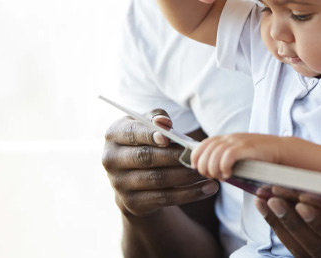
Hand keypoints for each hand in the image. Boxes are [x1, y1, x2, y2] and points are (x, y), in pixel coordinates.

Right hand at [102, 109, 218, 216]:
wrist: (134, 177)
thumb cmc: (146, 141)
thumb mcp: (148, 126)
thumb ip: (157, 118)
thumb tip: (164, 123)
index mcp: (114, 135)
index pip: (132, 133)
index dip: (150, 135)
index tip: (169, 138)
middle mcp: (112, 159)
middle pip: (146, 158)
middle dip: (175, 157)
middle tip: (199, 156)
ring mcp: (119, 184)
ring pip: (158, 179)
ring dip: (186, 176)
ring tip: (208, 172)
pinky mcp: (133, 203)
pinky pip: (164, 198)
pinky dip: (189, 194)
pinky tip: (208, 188)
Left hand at [191, 133, 283, 179]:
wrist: (281, 150)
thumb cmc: (261, 157)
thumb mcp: (240, 154)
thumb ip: (226, 158)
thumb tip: (211, 171)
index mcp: (227, 138)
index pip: (203, 144)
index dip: (196, 156)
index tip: (197, 168)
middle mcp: (230, 138)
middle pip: (206, 151)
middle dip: (204, 167)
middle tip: (212, 176)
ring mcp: (238, 141)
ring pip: (214, 155)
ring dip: (214, 169)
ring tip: (222, 177)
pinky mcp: (246, 147)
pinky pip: (227, 156)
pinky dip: (224, 167)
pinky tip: (229, 175)